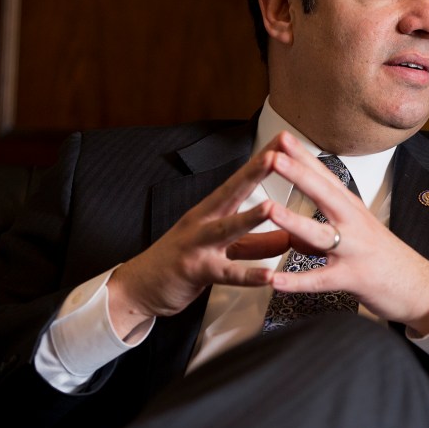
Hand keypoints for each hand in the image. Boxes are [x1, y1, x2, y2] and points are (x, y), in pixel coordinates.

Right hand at [107, 139, 291, 337]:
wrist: (139, 287)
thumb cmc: (180, 263)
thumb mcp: (223, 249)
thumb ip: (256, 245)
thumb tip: (289, 237)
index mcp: (211, 211)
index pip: (240, 181)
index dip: (260, 161)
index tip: (282, 140)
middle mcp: (203, 222)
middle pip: (232, 192)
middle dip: (254, 172)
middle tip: (276, 154)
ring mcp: (197, 245)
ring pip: (226, 229)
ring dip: (249, 217)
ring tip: (271, 207)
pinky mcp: (195, 271)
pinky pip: (225, 274)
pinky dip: (247, 275)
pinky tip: (268, 276)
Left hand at [266, 131, 428, 334]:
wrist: (419, 286)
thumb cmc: (385, 257)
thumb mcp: (357, 231)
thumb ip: (324, 226)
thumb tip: (292, 231)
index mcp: (352, 209)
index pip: (325, 176)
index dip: (304, 157)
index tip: (283, 138)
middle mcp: (353, 224)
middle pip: (324, 194)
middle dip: (298, 174)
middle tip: (274, 156)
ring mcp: (352, 250)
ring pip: (320, 234)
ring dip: (294, 221)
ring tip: (269, 210)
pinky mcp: (351, 278)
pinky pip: (319, 280)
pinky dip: (296, 281)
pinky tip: (274, 280)